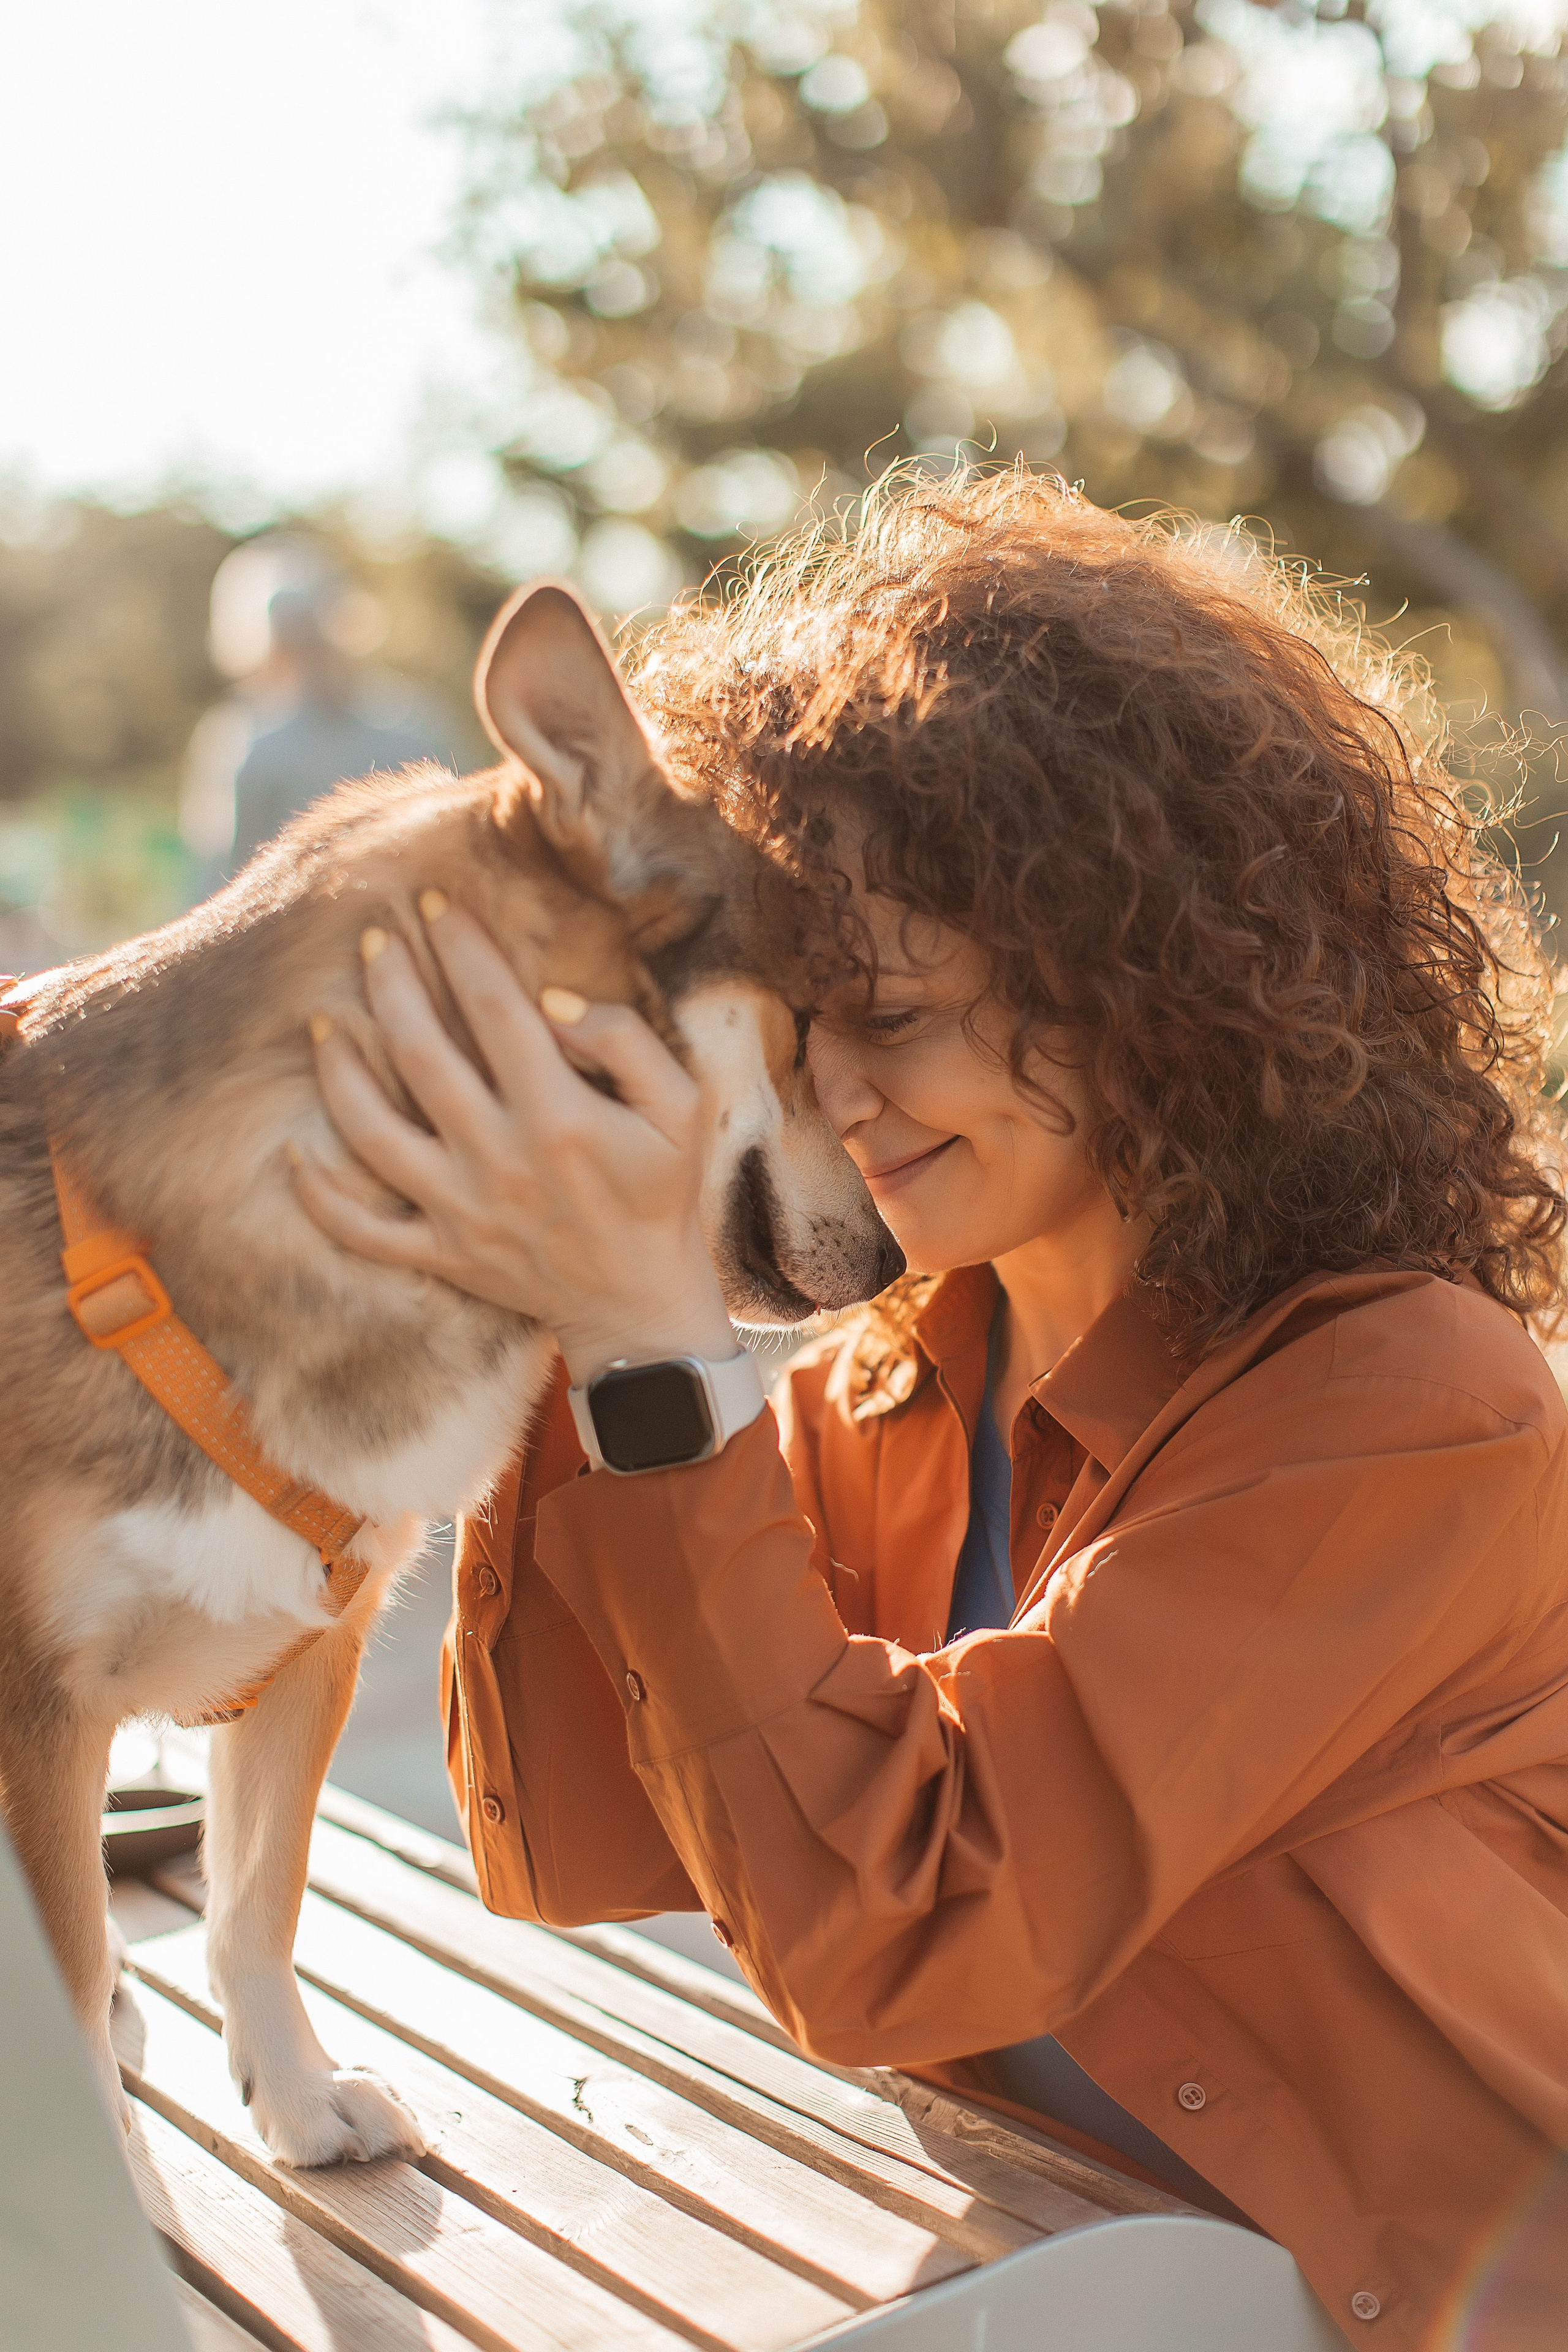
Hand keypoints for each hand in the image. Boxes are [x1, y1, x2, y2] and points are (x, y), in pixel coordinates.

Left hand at [295, 895, 733, 1383]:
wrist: (641, 1304)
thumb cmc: (663, 1195)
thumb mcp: (683, 1108)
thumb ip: (626, 1042)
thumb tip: (551, 1002)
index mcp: (560, 1116)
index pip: (496, 1010)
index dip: (463, 949)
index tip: (437, 905)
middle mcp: (500, 1160)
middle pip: (420, 1053)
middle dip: (390, 985)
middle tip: (373, 939)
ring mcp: (462, 1212)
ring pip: (373, 1132)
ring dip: (338, 1072)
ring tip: (322, 1023)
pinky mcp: (440, 1254)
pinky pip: (360, 1229)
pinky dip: (319, 1195)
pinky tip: (294, 1152)